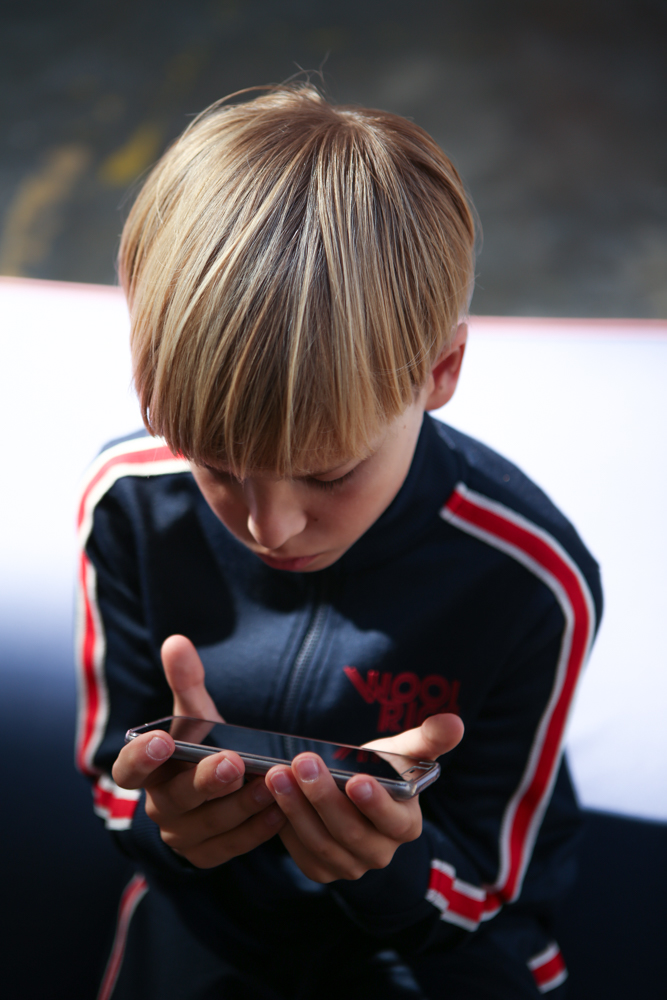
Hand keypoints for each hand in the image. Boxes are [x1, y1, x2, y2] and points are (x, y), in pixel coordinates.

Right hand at [111, 635, 285, 866]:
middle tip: (232, 762)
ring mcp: (181, 835)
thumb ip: (186, 681)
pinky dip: (255, 831)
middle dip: (204, 781)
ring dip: (239, 805)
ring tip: (268, 783)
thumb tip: (176, 642)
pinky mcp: (207, 855)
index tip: (163, 740)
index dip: (141, 758)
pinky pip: (230, 848)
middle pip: (175, 800)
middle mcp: (158, 806)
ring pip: (208, 825)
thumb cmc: (204, 744)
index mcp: (146, 771)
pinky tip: (280, 812)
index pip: (128, 770)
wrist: (225, 787)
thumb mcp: (197, 713)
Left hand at [264, 713, 463, 882]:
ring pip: (321, 843)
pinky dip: (284, 826)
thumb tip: (455, 722)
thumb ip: (428, 739)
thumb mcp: (403, 752)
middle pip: (350, 831)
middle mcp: (380, 853)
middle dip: (324, 796)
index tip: (356, 779)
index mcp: (406, 826)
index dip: (375, 802)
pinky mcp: (320, 869)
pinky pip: (300, 853)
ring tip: (278, 774)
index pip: (393, 820)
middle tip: (302, 762)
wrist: (354, 795)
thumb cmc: (381, 770)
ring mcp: (349, 866)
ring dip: (296, 808)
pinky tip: (270, 797)